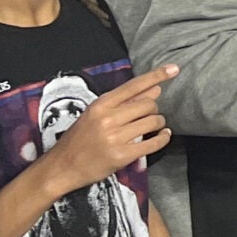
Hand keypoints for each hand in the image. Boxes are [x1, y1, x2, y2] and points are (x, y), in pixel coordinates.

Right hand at [39, 63, 175, 188]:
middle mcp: (108, 119)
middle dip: (153, 109)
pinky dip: (163, 138)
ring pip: (153, 121)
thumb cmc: (79, 139)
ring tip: (152, 126)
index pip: (133, 86)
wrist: (62, 167)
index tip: (174, 69)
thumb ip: (125, 101)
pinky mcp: (123, 155)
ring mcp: (115, 138)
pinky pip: (154, 143)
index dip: (156, 76)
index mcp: (100, 105)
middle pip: (148, 104)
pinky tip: (163, 135)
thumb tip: (155, 88)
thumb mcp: (96, 115)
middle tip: (146, 115)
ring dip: (158, 123)